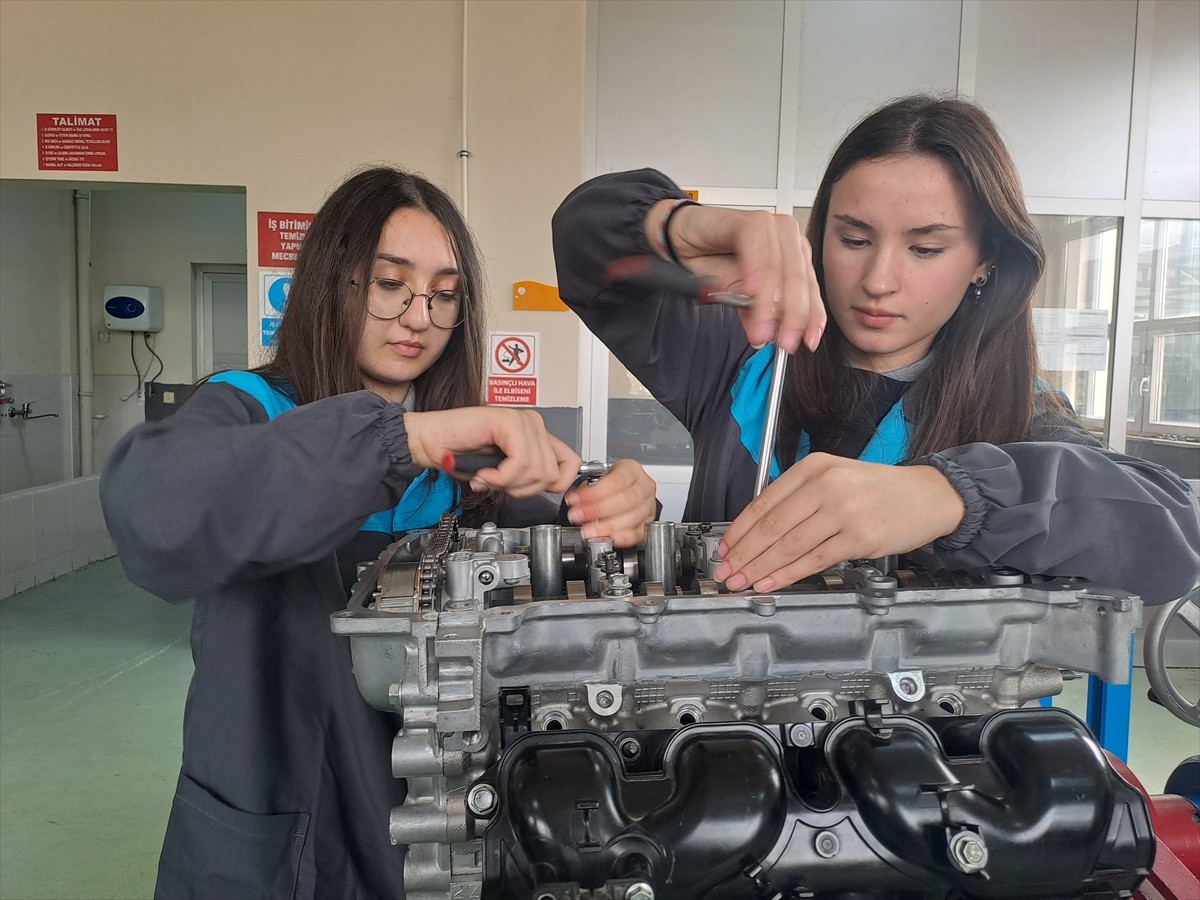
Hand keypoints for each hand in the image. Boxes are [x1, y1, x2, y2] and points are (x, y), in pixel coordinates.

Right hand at [404, 408, 580, 496]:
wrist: (430, 443)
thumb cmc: (461, 457)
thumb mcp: (505, 474)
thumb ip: (529, 477)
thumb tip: (552, 487)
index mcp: (536, 435)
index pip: (571, 463)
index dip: (555, 486)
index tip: (529, 491)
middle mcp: (533, 424)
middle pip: (552, 473)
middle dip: (523, 489)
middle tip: (498, 485)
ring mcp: (523, 421)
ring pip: (537, 470)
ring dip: (509, 484)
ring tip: (489, 478)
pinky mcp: (509, 421)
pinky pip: (521, 462)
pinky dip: (501, 477)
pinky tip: (485, 475)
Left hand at [564, 459, 657, 546]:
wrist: (626, 490)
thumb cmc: (612, 482)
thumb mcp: (600, 476)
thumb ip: (589, 486)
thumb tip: (574, 500)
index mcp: (632, 469)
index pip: (616, 481)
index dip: (594, 493)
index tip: (575, 501)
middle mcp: (644, 486)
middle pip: (626, 500)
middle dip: (598, 510)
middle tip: (579, 516)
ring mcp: (649, 505)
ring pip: (632, 517)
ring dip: (607, 526)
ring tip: (588, 531)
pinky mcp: (648, 522)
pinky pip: (639, 533)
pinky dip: (623, 538)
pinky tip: (609, 538)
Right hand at [647, 199, 826, 354]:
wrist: (679, 238)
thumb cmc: (710, 260)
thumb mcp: (736, 295)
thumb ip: (756, 311)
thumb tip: (770, 335)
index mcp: (793, 257)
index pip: (810, 290)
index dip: (811, 317)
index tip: (808, 341)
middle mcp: (787, 239)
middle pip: (797, 280)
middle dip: (791, 316)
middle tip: (782, 341)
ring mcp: (770, 225)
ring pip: (777, 267)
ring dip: (768, 301)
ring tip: (761, 326)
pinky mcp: (748, 219)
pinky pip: (756, 245)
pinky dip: (754, 270)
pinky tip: (750, 290)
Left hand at [712, 454, 965, 590]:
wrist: (929, 495)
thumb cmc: (879, 490)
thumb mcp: (835, 477)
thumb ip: (800, 497)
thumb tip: (759, 532)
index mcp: (813, 468)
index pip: (764, 502)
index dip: (739, 530)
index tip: (725, 549)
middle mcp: (826, 485)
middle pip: (771, 526)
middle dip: (744, 554)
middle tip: (725, 572)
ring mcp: (843, 511)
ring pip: (788, 545)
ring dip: (760, 568)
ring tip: (741, 582)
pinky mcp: (859, 538)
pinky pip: (814, 560)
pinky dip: (788, 574)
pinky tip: (770, 583)